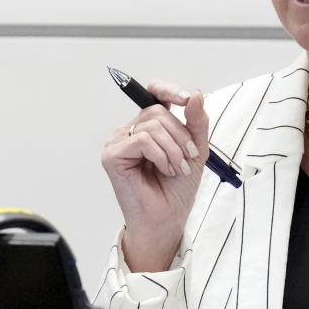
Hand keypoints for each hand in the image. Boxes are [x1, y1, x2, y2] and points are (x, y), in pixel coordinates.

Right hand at [102, 81, 209, 271]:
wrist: (168, 217)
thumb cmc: (177, 187)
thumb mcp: (195, 149)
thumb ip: (196, 121)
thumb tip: (196, 94)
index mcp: (149, 126)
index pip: (154, 94)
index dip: (170, 90)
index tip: (187, 99)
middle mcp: (130, 130)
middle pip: (157, 111)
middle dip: (180, 135)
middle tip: (189, 157)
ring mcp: (118, 142)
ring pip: (152, 126)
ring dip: (173, 149)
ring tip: (177, 169)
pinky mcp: (112, 156)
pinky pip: (142, 140)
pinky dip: (161, 155)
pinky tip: (164, 170)